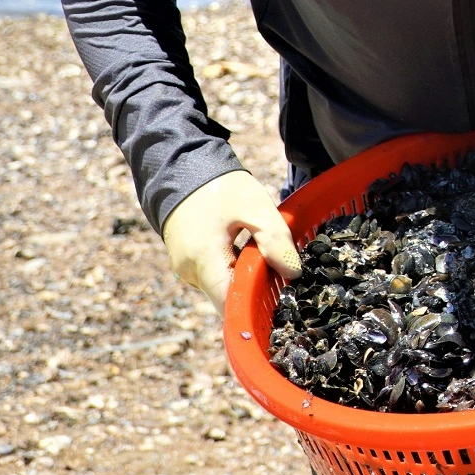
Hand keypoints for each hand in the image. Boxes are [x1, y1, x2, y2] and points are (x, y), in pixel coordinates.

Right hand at [161, 170, 301, 306]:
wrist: (182, 167)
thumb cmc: (219, 186)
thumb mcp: (255, 206)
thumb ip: (275, 239)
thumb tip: (293, 273)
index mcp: (204, 260)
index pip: (230, 305)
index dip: (255, 307)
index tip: (281, 300)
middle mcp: (190, 272)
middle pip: (227, 297)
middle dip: (254, 289)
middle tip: (280, 274)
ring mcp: (185, 269)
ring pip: (221, 286)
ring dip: (243, 277)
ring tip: (264, 256)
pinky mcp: (186, 262)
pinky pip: (213, 275)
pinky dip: (232, 268)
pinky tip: (247, 251)